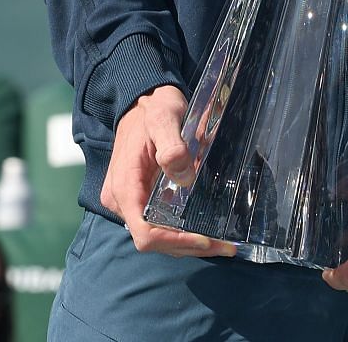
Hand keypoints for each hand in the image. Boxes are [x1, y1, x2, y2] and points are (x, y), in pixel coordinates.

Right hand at [101, 85, 235, 257]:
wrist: (142, 101)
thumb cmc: (153, 108)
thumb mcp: (165, 118)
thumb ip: (173, 145)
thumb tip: (184, 177)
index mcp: (124, 187)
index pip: (144, 233)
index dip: (175, 243)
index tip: (206, 240)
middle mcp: (121, 200)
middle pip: (153, 240)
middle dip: (188, 247)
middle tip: (226, 246)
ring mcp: (128, 201)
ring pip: (156, 235)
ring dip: (187, 244)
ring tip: (222, 243)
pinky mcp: (139, 198)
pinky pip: (158, 223)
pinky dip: (180, 232)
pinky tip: (205, 229)